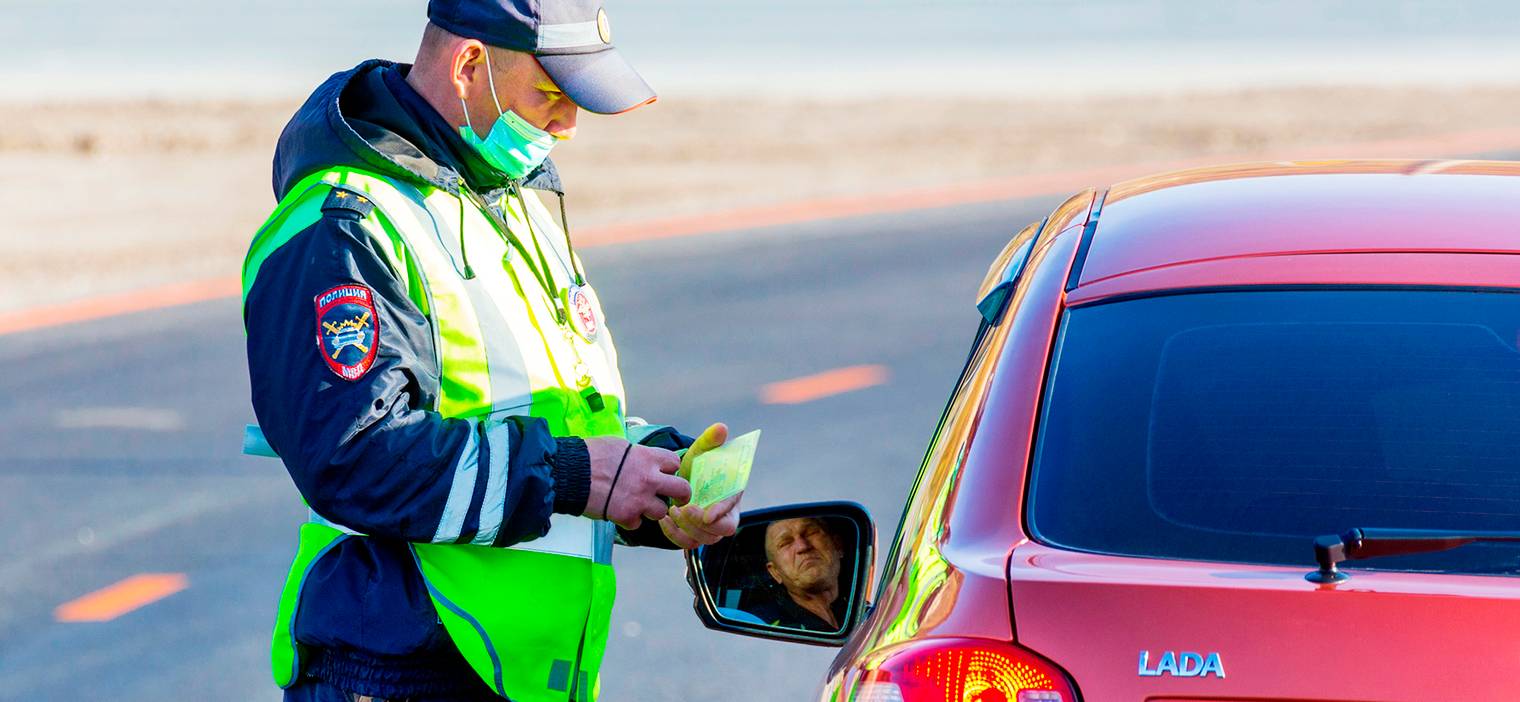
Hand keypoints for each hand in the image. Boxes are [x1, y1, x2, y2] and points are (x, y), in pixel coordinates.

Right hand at [583, 437, 691, 529]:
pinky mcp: (626, 516)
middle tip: (676, 499)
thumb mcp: (620, 446)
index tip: (665, 473)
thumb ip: (638, 455)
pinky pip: (637, 523)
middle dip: (681, 496)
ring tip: (637, 504)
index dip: (670, 469)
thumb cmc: (591, 455)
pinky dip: (630, 520)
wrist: (570, 473)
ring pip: (661, 512)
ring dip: (651, 510)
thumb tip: (644, 459)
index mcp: (648, 458)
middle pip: (682, 490)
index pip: (675, 463)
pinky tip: (619, 511)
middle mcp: (649, 479)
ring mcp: (639, 500)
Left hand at [662, 423, 742, 548]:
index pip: (732, 508)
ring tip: (670, 511)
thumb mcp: (701, 452)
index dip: (721, 511)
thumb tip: (721, 427)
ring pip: (704, 540)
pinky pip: (688, 544)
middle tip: (683, 510)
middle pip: (722, 530)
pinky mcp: (695, 536)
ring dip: (687, 529)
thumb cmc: (697, 467)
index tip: (706, 513)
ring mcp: (710, 529)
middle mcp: (726, 515)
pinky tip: (664, 519)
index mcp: (732, 494)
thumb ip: (710, 441)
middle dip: (701, 524)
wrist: (682, 479)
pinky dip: (674, 535)